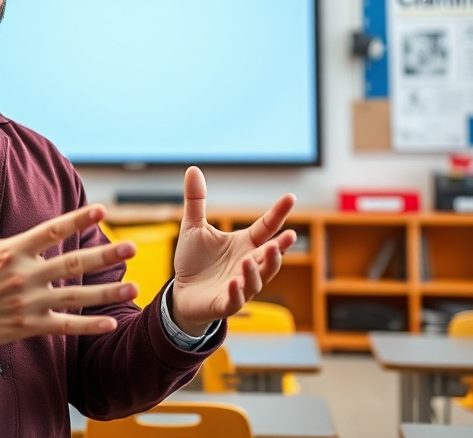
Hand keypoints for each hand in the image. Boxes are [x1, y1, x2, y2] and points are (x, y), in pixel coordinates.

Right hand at [0, 168, 138, 349]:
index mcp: (12, 250)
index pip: (51, 231)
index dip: (77, 220)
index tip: (102, 209)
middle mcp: (24, 276)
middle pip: (72, 264)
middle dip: (104, 255)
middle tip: (132, 247)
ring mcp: (28, 303)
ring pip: (75, 297)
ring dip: (106, 293)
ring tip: (133, 288)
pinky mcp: (28, 326)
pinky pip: (63, 326)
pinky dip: (87, 326)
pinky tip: (110, 323)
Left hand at [170, 166, 296, 335]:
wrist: (182, 292)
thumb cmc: (194, 260)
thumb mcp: (193, 227)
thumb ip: (197, 200)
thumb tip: (193, 168)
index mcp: (245, 244)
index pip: (266, 227)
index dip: (278, 213)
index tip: (290, 197)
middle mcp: (247, 264)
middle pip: (269, 257)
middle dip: (278, 250)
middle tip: (287, 237)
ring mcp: (240, 285)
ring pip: (256, 280)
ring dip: (256, 270)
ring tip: (250, 259)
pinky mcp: (226, 303)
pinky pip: (236, 300)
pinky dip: (237, 292)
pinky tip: (234, 283)